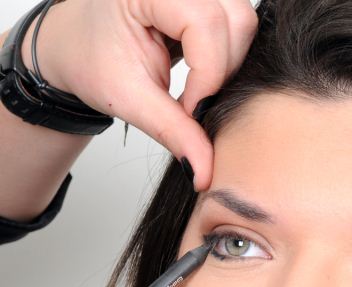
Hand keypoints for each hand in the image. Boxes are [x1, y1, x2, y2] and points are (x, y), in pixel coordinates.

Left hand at [19, 0, 258, 190]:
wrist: (77, 46)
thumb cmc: (91, 59)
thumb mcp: (129, 99)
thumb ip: (173, 132)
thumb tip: (205, 172)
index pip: (204, 23)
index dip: (207, 75)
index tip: (190, 110)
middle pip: (236, 19)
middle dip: (223, 71)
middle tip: (194, 100)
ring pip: (244, 22)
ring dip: (230, 65)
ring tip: (198, 87)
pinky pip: (238, 26)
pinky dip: (228, 57)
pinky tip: (203, 72)